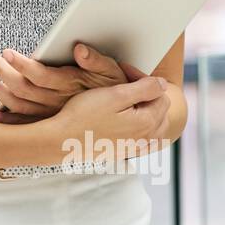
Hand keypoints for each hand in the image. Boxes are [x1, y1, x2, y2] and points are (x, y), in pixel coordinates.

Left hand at [0, 41, 148, 123]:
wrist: (125, 119)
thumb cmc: (116, 89)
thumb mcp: (113, 72)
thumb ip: (96, 60)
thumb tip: (80, 48)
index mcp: (71, 87)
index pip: (41, 76)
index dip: (23, 65)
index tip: (7, 52)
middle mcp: (58, 104)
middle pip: (23, 88)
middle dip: (1, 70)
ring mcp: (51, 117)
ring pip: (17, 104)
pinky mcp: (48, 125)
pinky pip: (21, 124)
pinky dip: (2, 120)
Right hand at [49, 75, 173, 168]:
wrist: (61, 141)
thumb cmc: (84, 116)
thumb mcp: (115, 95)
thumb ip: (144, 88)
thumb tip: (163, 84)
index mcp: (147, 122)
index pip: (159, 94)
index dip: (144, 78)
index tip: (124, 71)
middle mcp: (146, 138)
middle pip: (161, 110)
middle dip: (148, 94)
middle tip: (125, 84)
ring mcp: (135, 148)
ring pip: (155, 127)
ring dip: (147, 111)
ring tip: (128, 100)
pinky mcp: (124, 153)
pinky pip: (145, 141)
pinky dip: (143, 129)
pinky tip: (128, 121)